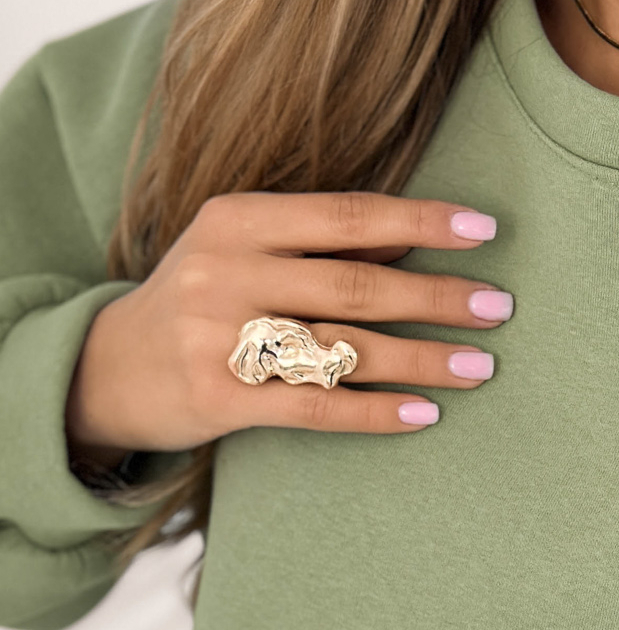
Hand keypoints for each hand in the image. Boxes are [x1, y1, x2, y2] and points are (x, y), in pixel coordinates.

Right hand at [66, 191, 511, 455]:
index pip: (347, 215)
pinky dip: (377, 411)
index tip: (484, 231)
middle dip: (437, 297)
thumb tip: (413, 241)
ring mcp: (220, 337)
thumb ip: (318, 246)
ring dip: (423, 359)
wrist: (108, 369)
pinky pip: (317, 406)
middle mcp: (226, 270)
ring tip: (481, 365)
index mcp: (238, 219)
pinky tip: (426, 414)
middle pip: (356, 285)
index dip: (420, 223)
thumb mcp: (243, 254)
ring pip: (344, 348)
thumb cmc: (201, 303)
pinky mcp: (221, 398)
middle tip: (499, 307)